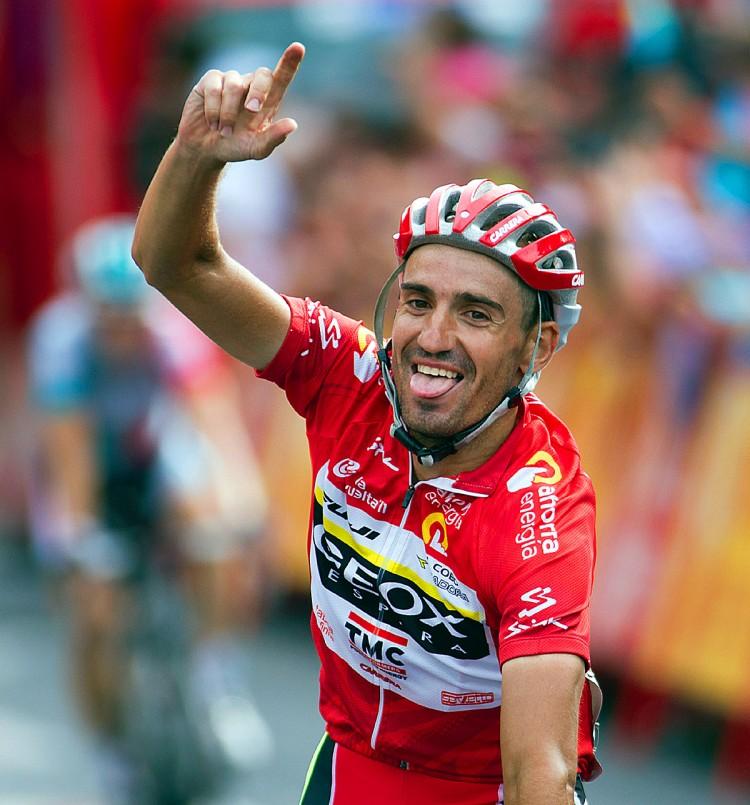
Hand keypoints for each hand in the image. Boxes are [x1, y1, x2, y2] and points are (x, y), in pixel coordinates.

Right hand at [175, 42, 304, 164]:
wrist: (205, 148)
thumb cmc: (235, 147)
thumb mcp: (256, 149)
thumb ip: (273, 138)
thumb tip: (293, 124)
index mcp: (268, 101)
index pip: (281, 78)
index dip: (290, 62)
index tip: (298, 47)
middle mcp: (251, 86)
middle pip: (263, 74)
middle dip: (259, 91)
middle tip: (252, 110)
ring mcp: (231, 80)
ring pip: (234, 85)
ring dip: (228, 112)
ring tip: (223, 131)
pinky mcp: (211, 80)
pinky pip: (214, 87)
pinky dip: (213, 109)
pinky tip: (212, 123)